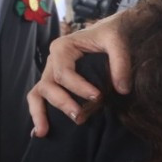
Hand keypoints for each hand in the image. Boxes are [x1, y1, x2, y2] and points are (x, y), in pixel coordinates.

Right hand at [28, 14, 131, 135]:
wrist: (111, 30)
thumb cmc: (112, 34)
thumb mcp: (117, 41)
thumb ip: (120, 63)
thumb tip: (122, 90)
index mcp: (63, 47)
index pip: (64, 73)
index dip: (79, 87)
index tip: (98, 97)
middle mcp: (53, 60)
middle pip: (48, 85)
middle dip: (62, 103)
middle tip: (80, 117)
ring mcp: (52, 71)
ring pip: (38, 93)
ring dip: (40, 113)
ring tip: (44, 132)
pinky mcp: (56, 81)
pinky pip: (41, 97)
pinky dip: (39, 112)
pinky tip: (41, 131)